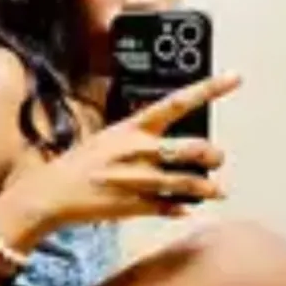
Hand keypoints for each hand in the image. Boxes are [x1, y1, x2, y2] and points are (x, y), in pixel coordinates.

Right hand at [13, 71, 240, 227]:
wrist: (51, 193)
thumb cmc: (80, 164)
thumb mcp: (109, 138)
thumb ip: (140, 136)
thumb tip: (168, 139)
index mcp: (133, 128)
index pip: (177, 102)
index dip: (209, 89)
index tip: (234, 78)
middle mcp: (139, 151)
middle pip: (193, 147)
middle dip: (213, 155)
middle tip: (216, 159)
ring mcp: (138, 180)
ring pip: (188, 182)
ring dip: (208, 187)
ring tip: (217, 190)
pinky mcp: (135, 206)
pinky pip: (170, 207)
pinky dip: (182, 208)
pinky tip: (185, 208)